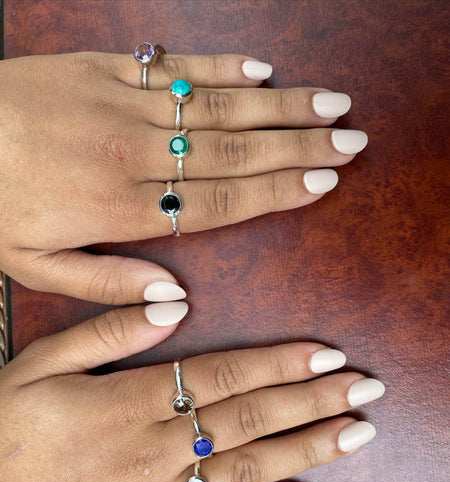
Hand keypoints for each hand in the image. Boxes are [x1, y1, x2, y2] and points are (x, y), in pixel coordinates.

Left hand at [0, 51, 366, 303]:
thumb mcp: (34, 265)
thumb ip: (106, 285)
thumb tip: (171, 302)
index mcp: (120, 209)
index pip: (217, 203)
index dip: (275, 192)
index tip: (321, 182)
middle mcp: (133, 156)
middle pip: (233, 153)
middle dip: (299, 146)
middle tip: (351, 142)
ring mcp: (122, 107)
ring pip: (216, 109)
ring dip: (279, 106)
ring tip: (330, 105)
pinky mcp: (105, 71)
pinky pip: (175, 70)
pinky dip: (221, 68)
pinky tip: (262, 71)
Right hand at [0, 306, 382, 481]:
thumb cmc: (4, 431)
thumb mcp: (39, 364)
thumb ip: (107, 329)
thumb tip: (172, 305)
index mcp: (129, 400)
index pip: (224, 374)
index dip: (280, 363)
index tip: (327, 355)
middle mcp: (154, 448)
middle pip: (250, 419)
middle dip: (313, 401)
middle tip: (366, 389)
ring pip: (247, 470)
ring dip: (307, 450)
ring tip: (355, 434)